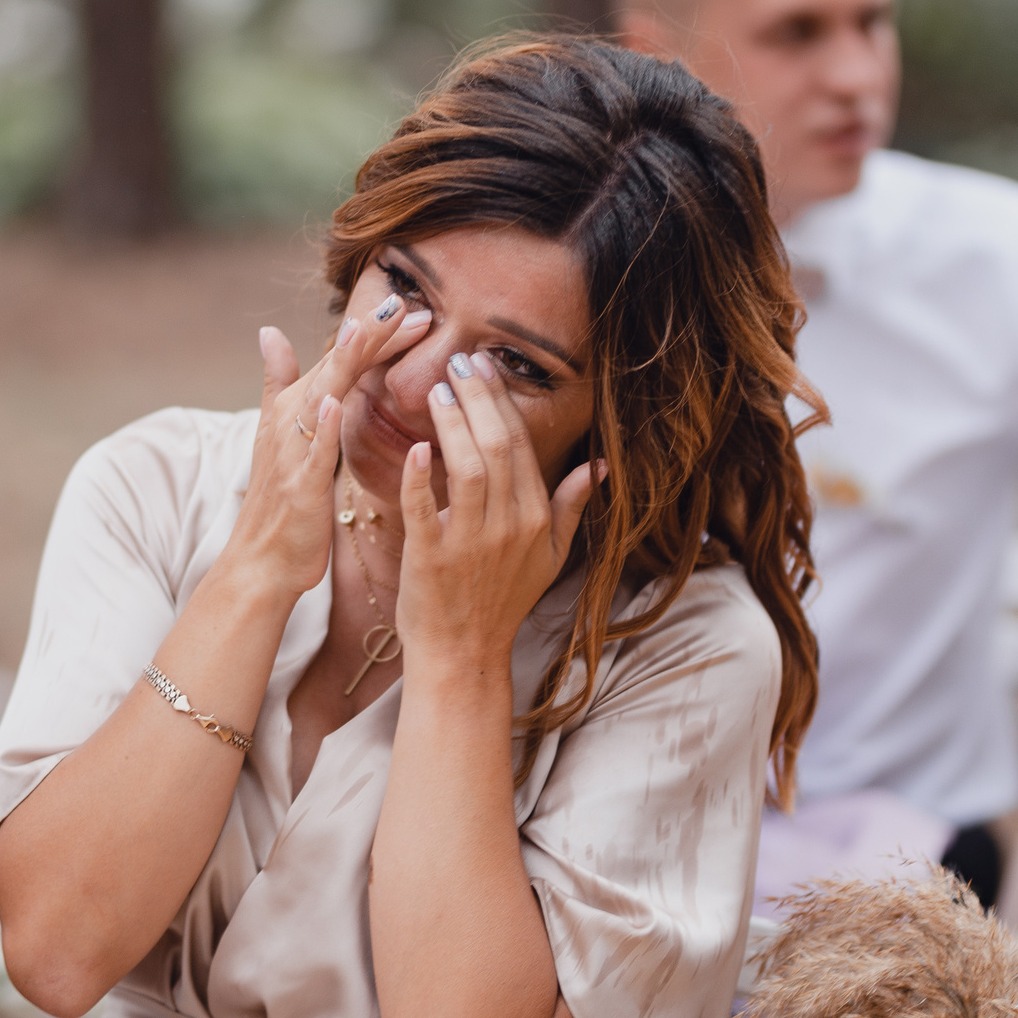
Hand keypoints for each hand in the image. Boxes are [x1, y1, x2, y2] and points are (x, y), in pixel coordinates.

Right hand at [227, 300, 433, 599]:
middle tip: (404, 304)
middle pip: (334, 369)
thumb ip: (278, 381)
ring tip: (363, 332)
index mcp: (296, 408)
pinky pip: (310, 454)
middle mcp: (291, 422)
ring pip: (320, 400)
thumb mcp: (281, 435)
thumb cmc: (281, 500)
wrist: (262, 561)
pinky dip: (321, 428)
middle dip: (368, 337)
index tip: (413, 307)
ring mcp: (292, 454)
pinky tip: (333, 403)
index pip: (343, 361)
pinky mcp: (297, 488)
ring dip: (341, 366)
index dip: (375, 334)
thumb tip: (268, 331)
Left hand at [397, 351, 598, 670]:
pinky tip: (416, 448)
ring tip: (435, 390)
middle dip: (477, 397)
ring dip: (451, 423)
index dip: (502, 401)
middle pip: (497, 445)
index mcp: (537, 519)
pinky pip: (423, 509)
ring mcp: (470, 543)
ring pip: (467, 468)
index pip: (521, 445)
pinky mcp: (430, 559)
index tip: (484, 366)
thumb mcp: (550, 557)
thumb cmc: (501, 602)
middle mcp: (509, 526)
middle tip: (457, 361)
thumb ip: (574, 507)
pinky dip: (419, 478)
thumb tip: (601, 466)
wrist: (463, 655)